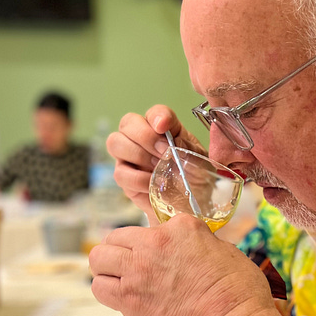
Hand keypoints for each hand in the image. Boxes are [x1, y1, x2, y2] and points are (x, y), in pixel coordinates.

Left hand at [88, 216, 271, 315]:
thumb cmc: (237, 294)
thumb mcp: (224, 251)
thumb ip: (198, 244)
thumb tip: (188, 250)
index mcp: (181, 228)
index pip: (151, 225)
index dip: (153, 242)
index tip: (160, 257)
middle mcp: (154, 244)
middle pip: (115, 237)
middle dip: (119, 250)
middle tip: (129, 265)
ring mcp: (137, 270)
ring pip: (98, 258)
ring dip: (107, 269)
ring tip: (119, 280)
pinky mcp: (128, 298)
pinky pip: (99, 287)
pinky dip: (106, 290)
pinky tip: (121, 296)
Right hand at [108, 106, 208, 223]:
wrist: (187, 203)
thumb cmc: (193, 176)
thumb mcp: (199, 161)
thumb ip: (188, 149)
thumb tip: (175, 143)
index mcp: (164, 127)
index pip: (155, 113)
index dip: (158, 116)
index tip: (164, 126)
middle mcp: (141, 137)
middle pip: (128, 122)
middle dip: (145, 136)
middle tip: (163, 152)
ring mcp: (128, 156)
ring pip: (115, 142)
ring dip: (137, 154)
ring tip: (157, 168)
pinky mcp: (123, 176)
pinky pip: (120, 173)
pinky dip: (138, 179)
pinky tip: (152, 184)